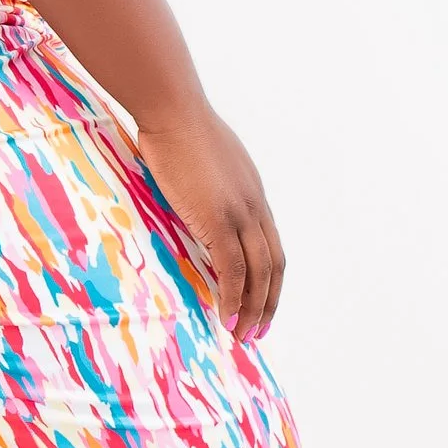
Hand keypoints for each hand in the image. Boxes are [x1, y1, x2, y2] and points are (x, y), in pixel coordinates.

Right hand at [134, 96, 284, 343]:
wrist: (173, 111)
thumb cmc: (176, 128)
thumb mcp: (203, 160)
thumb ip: (207, 185)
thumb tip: (192, 196)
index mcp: (253, 193)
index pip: (271, 245)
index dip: (270, 278)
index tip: (263, 302)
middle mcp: (256, 206)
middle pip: (274, 265)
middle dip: (269, 302)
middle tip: (259, 331)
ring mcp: (241, 214)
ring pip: (259, 273)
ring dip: (254, 309)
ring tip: (243, 336)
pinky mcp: (220, 220)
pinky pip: (233, 270)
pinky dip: (234, 298)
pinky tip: (227, 318)